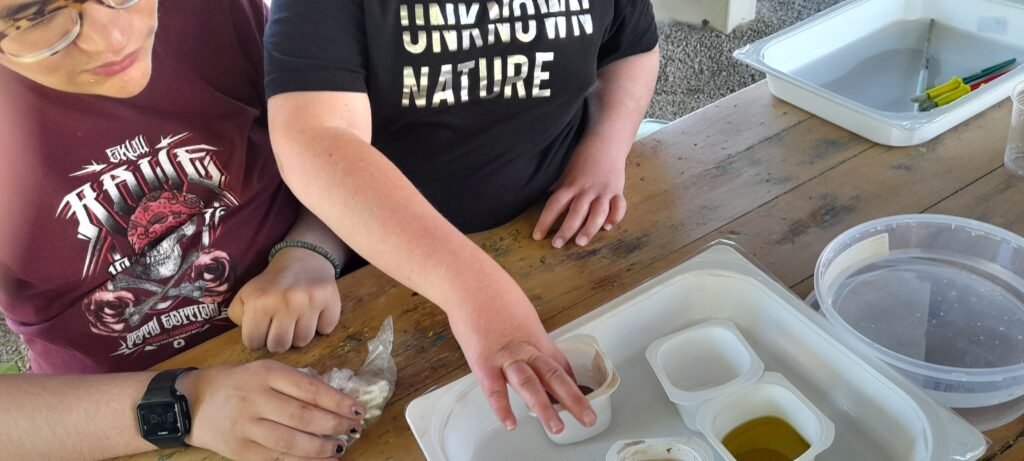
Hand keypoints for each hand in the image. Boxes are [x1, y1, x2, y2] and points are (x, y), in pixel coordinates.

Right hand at [178, 361, 364, 459]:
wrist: (191, 403)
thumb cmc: (237, 383)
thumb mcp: (264, 370)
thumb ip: (296, 383)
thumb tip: (336, 399)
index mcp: (265, 374)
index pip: (309, 389)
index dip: (337, 401)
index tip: (358, 408)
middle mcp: (255, 399)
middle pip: (303, 416)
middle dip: (334, 425)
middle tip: (353, 428)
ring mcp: (246, 428)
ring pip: (291, 442)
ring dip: (322, 448)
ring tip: (341, 447)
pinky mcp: (241, 452)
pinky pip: (277, 460)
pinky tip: (321, 460)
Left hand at [228, 248, 341, 352]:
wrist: (302, 259)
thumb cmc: (272, 283)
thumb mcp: (246, 295)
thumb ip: (239, 317)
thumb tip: (249, 336)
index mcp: (260, 301)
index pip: (253, 343)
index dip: (257, 339)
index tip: (263, 330)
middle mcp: (285, 302)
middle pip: (279, 346)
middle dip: (278, 341)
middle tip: (280, 328)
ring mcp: (310, 302)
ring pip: (303, 341)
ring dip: (299, 334)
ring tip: (297, 320)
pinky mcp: (330, 300)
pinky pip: (325, 329)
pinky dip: (321, 325)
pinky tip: (315, 314)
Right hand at [449, 294, 596, 434]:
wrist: (471, 281)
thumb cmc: (491, 289)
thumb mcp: (518, 308)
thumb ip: (523, 328)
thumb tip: (523, 337)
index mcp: (536, 336)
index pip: (560, 363)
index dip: (572, 382)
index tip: (581, 396)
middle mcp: (526, 348)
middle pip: (555, 376)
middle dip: (574, 399)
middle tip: (588, 418)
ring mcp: (505, 356)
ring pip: (530, 385)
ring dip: (544, 408)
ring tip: (557, 427)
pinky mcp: (483, 361)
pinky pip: (495, 389)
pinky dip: (502, 408)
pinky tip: (510, 423)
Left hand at [533, 145, 626, 247]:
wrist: (605, 143)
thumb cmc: (582, 161)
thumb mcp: (566, 174)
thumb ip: (558, 190)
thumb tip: (534, 200)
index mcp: (570, 185)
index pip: (554, 205)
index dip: (545, 221)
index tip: (537, 236)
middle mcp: (586, 190)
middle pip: (575, 213)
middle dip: (565, 230)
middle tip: (556, 244)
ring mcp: (603, 191)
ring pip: (597, 213)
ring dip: (589, 229)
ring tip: (580, 242)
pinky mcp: (618, 191)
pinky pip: (619, 207)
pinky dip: (615, 217)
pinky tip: (607, 227)